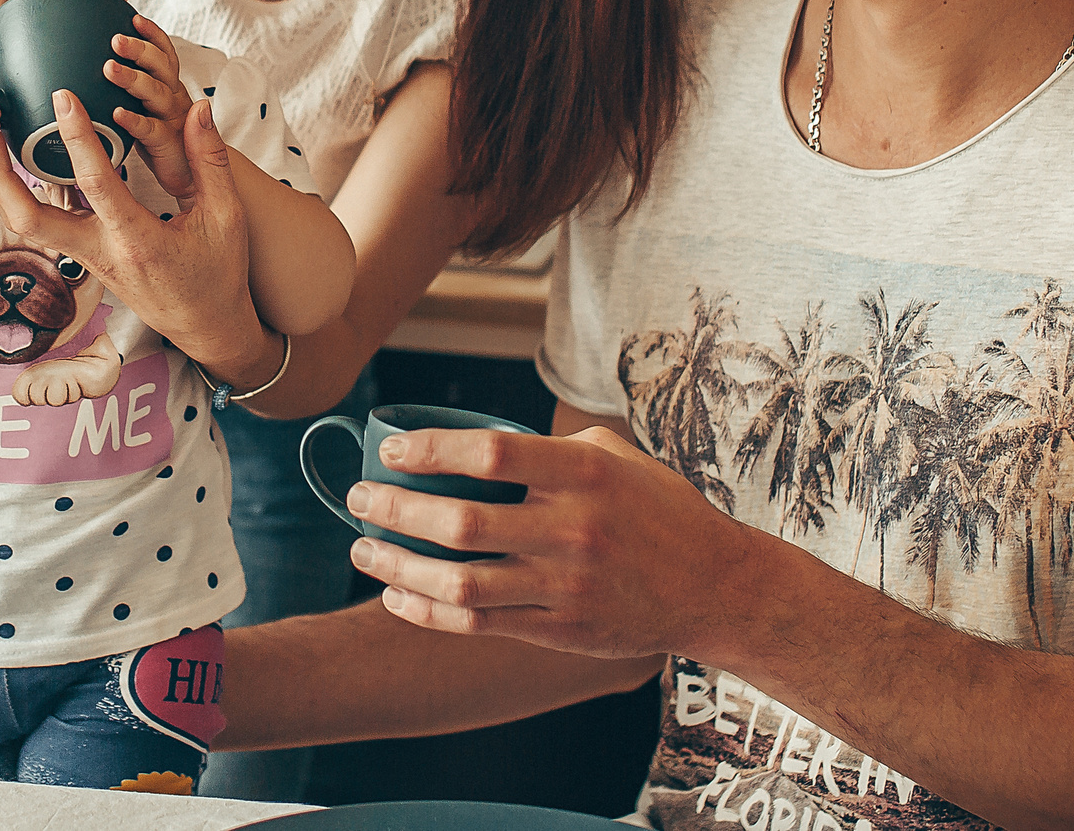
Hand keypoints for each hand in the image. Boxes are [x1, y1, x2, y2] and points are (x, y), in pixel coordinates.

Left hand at [0, 91, 266, 374]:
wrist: (204, 324)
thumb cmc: (217, 273)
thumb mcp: (225, 216)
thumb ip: (211, 160)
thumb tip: (200, 108)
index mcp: (136, 240)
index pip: (96, 184)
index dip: (77, 137)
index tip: (63, 96)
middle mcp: (98, 251)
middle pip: (26, 219)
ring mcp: (83, 256)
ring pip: (22, 223)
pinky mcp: (80, 254)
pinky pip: (40, 221)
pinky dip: (18, 190)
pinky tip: (12, 159)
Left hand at [107, 14, 193, 197]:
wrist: (193, 183)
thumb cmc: (164, 146)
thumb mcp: (149, 113)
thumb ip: (134, 93)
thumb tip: (97, 72)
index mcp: (169, 89)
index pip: (165, 55)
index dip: (153, 36)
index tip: (134, 17)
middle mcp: (174, 100)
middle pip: (161, 67)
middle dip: (140, 50)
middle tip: (116, 39)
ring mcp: (174, 122)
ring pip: (156, 94)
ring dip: (135, 79)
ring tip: (110, 68)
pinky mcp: (170, 148)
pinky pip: (152, 131)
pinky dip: (135, 121)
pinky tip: (118, 113)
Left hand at [342, 426, 753, 660]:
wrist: (714, 588)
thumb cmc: (659, 510)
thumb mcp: (616, 456)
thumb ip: (550, 447)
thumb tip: (477, 443)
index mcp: (583, 473)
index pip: (488, 453)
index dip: (429, 450)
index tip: (389, 450)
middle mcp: (571, 529)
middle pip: (460, 521)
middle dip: (395, 509)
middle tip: (358, 498)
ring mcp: (565, 586)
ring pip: (458, 582)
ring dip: (398, 566)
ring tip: (364, 550)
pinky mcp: (561, 631)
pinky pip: (479, 624)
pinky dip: (427, 611)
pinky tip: (397, 596)